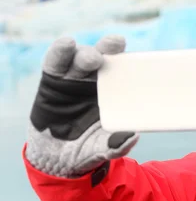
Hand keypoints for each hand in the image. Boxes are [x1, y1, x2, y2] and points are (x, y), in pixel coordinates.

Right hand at [25, 35, 138, 181]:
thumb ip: (115, 144)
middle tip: (116, 44)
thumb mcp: (102, 147)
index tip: (138, 54)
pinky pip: (55, 62)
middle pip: (103, 56)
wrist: (56, 157)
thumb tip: (131, 137)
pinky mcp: (52, 79)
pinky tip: (66, 44)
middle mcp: (95, 78)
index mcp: (113, 90)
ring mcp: (73, 77)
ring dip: (86, 52)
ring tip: (93, 57)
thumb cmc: (88, 146)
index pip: (122, 68)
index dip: (128, 58)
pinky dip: (60, 52)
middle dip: (109, 47)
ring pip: (79, 56)